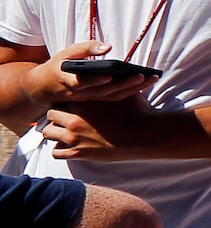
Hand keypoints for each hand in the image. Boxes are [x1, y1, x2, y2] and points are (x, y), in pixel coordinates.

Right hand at [30, 43, 149, 107]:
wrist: (43, 88)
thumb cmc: (58, 66)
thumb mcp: (66, 53)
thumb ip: (86, 48)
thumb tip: (107, 47)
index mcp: (69, 80)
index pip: (83, 82)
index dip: (96, 80)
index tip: (110, 75)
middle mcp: (80, 93)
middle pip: (104, 91)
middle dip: (124, 84)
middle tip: (142, 76)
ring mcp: (88, 100)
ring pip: (111, 97)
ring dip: (132, 90)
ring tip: (151, 78)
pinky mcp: (95, 101)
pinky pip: (113, 99)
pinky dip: (129, 93)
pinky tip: (144, 84)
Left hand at [41, 97, 173, 161]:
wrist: (144, 135)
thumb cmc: (137, 113)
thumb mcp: (127, 93)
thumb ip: (116, 84)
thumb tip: (117, 75)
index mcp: (86, 102)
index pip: (63, 98)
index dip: (65, 101)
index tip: (70, 105)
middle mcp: (76, 119)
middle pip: (51, 114)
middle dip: (56, 116)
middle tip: (64, 118)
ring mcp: (75, 137)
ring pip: (48, 133)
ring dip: (54, 132)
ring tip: (63, 133)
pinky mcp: (78, 152)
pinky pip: (55, 153)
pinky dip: (59, 150)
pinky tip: (67, 147)